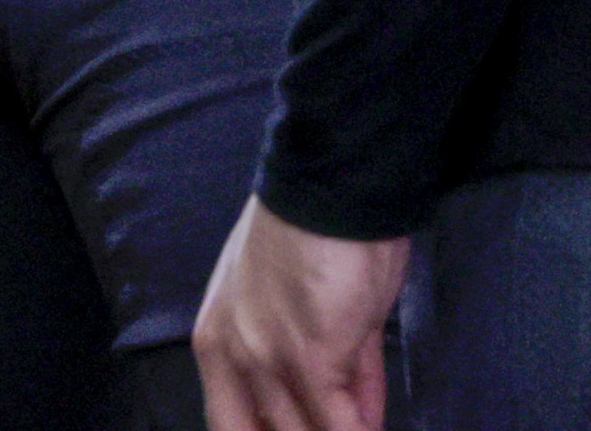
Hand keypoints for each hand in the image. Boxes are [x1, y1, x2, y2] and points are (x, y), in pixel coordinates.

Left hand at [194, 197, 407, 430]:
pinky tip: (373, 427)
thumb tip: (354, 418)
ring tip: (361, 425)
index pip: (233, 425)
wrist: (338, 185)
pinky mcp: (309, 359)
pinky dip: (362, 430)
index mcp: (217, 342)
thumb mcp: (306, 306)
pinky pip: (340, 424)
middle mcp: (231, 356)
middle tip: (337, 425)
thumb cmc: (324, 236)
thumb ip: (329, 369)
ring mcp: (265, 360)